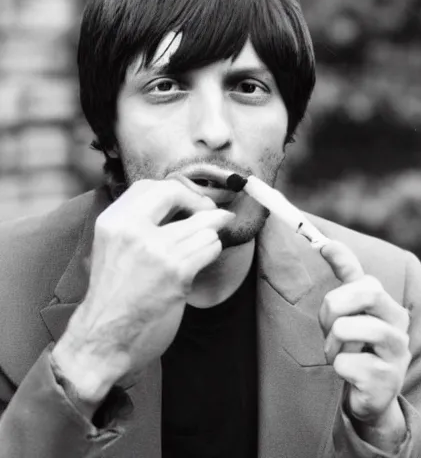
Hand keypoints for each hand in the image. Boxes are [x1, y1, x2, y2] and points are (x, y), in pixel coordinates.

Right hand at [53, 177, 234, 405]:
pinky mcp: (177, 271)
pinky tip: (203, 259)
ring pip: (203, 224)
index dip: (177, 191)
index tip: (190, 202)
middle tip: (211, 214)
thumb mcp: (113, 248)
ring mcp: (157, 250)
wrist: (104, 337)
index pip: (151, 186)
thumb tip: (183, 203)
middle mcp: (132, 231)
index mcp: (113, 222)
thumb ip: (139, 223)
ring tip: (204, 244)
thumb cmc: (113, 295)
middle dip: (200, 203)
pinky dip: (212, 250)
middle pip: (177, 194)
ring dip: (210, 234)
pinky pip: (210, 246)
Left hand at [318, 239, 410, 448]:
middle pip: (362, 294)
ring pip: (345, 328)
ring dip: (332, 344)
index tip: (323, 246)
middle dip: (332, 309)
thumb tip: (327, 243)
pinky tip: (350, 374)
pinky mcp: (386, 379)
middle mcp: (398, 324)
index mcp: (387, 305)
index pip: (366, 279)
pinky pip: (344, 362)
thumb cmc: (358, 346)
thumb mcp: (351, 311)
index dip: (343, 260)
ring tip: (339, 353)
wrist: (371, 394)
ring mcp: (396, 352)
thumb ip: (346, 277)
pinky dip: (339, 367)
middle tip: (330, 329)